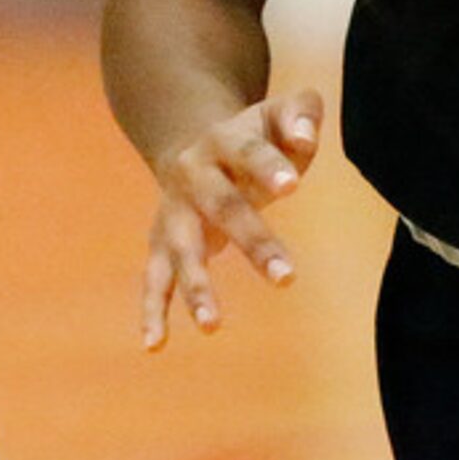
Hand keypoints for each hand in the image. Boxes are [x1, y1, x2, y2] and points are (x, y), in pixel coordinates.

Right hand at [140, 87, 323, 348]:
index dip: (268, 167)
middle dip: (253, 242)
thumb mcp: (275, 114)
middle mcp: (193, 175)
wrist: (187, 142)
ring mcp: (173, 211)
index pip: (248, 152)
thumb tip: (308, 138)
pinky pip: (153, 277)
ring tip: (212, 326)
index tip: (292, 186)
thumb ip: (300, 114)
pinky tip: (154, 345)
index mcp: (224, 139)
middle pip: (222, 207)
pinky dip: (151, 310)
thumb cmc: (253, 136)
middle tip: (287, 279)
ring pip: (182, 250)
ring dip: (195, 286)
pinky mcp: (161, 242)